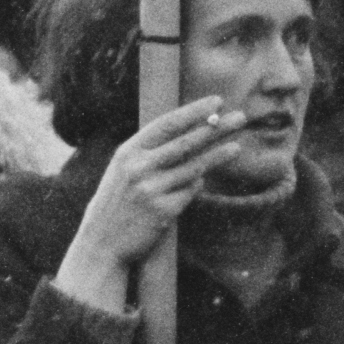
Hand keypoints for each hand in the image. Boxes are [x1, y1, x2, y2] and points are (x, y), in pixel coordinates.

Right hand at [60, 99, 250, 311]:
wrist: (102, 242)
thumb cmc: (117, 201)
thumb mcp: (123, 169)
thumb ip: (149, 151)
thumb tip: (188, 131)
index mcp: (128, 152)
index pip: (166, 124)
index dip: (194, 111)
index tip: (217, 101)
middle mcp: (139, 168)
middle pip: (186, 143)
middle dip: (216, 128)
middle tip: (241, 117)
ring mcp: (152, 190)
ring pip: (194, 168)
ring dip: (219, 156)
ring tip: (238, 147)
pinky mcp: (164, 211)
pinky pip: (190, 191)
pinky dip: (196, 184)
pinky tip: (197, 182)